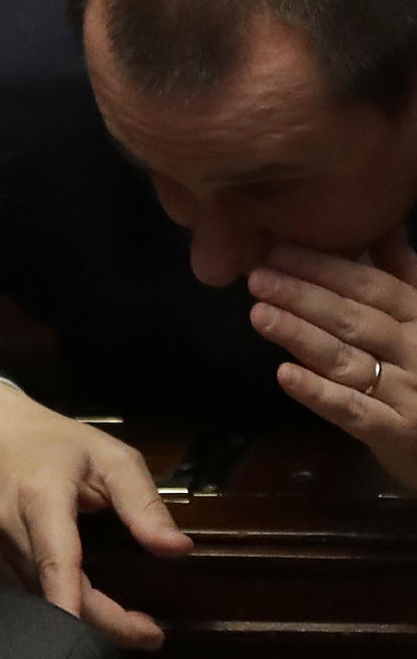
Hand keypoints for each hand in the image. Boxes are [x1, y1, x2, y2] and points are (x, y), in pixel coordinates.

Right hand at [0, 381, 193, 649]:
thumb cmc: (50, 443)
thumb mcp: (108, 458)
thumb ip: (143, 503)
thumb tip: (178, 549)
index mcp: (40, 496)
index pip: (57, 560)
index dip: (78, 603)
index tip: (120, 634)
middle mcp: (3, 526)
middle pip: (54, 596)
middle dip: (105, 624)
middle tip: (147, 633)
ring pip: (33, 606)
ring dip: (75, 621)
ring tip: (115, 618)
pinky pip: (12, 600)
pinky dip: (44, 609)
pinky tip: (68, 603)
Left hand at [248, 229, 416, 487]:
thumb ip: (403, 274)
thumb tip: (382, 225)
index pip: (370, 286)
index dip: (323, 267)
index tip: (277, 252)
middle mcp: (416, 349)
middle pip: (353, 319)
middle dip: (303, 296)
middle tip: (257, 279)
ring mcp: (408, 393)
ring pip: (346, 360)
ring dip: (301, 336)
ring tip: (260, 315)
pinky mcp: (396, 433)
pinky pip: (352, 410)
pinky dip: (318, 393)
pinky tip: (284, 375)